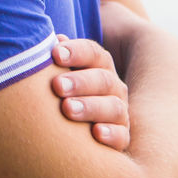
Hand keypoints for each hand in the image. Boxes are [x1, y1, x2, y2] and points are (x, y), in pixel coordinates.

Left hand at [51, 34, 129, 150]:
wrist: (78, 122)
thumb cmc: (61, 90)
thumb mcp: (59, 70)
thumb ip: (57, 56)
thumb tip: (56, 40)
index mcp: (99, 65)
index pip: (92, 53)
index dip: (76, 52)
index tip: (55, 54)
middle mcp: (112, 87)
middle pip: (102, 79)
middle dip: (79, 82)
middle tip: (57, 86)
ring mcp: (118, 112)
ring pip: (113, 107)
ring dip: (90, 107)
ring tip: (67, 108)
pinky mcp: (121, 137)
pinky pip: (121, 136)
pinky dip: (111, 134)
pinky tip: (96, 133)